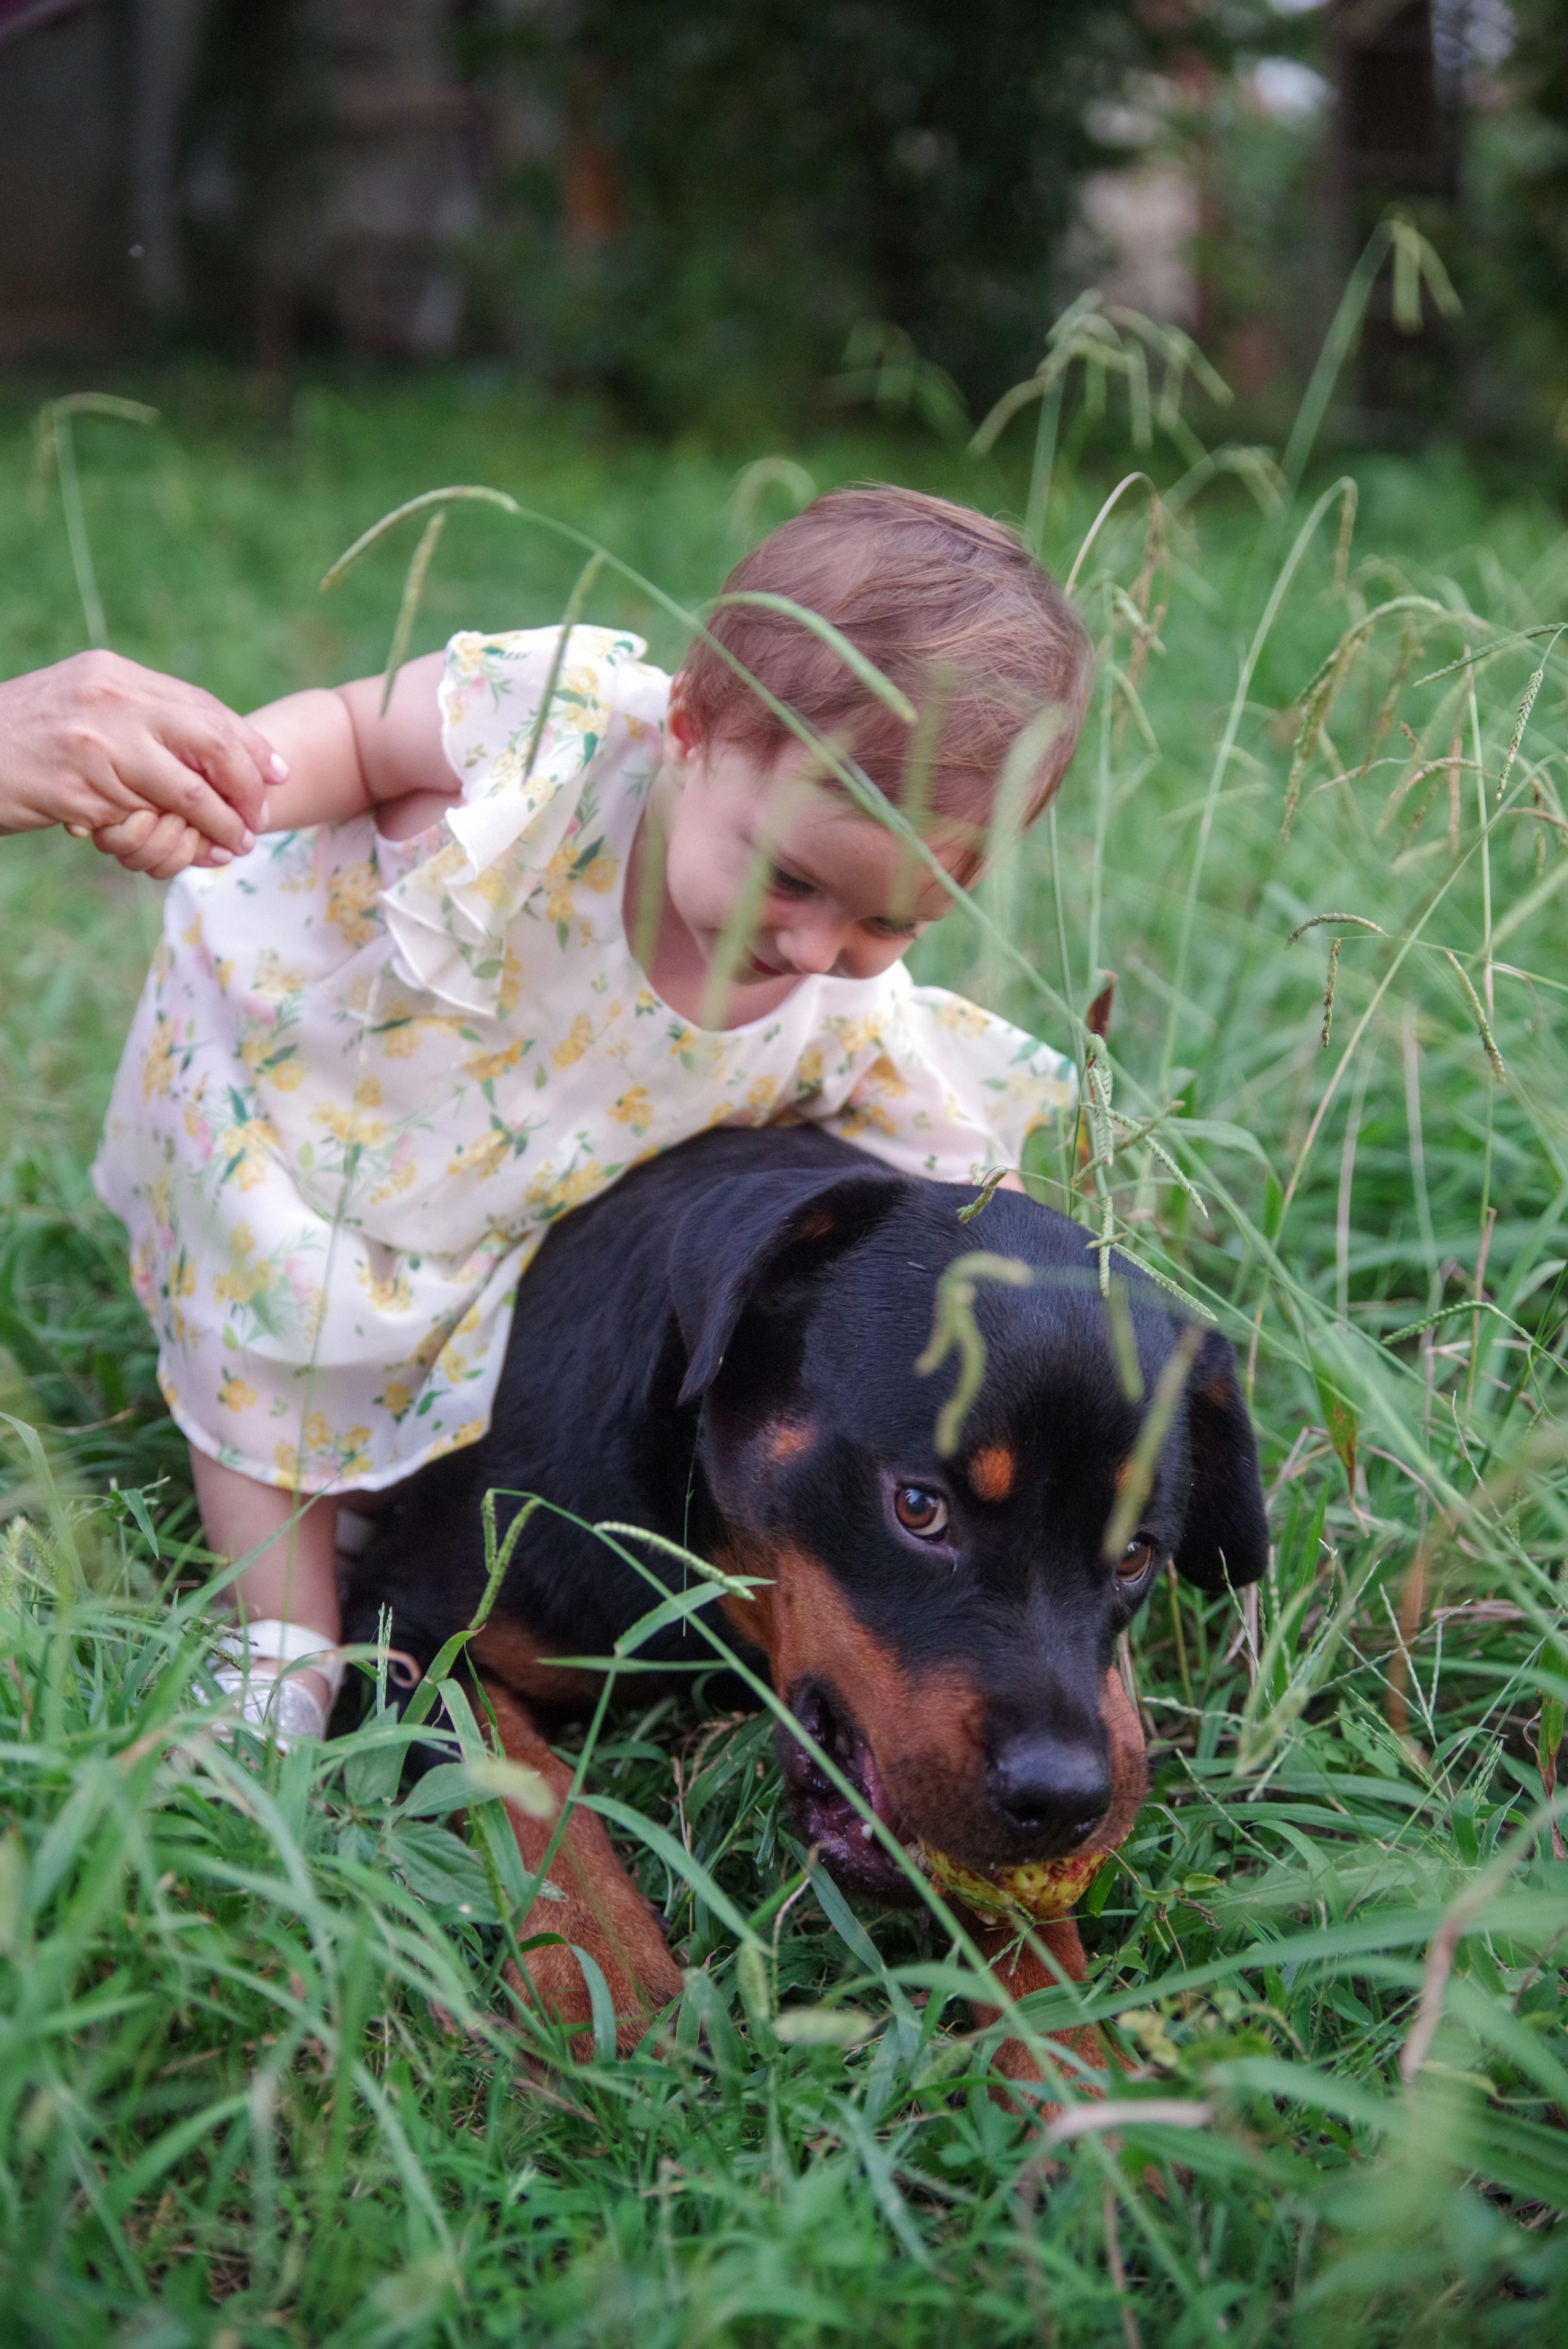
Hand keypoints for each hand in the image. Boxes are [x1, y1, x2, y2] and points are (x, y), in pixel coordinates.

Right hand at [0, 649, 286, 868]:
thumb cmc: (23, 740)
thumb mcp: (82, 709)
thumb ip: (134, 718)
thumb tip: (196, 746)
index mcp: (115, 676)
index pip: (203, 707)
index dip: (247, 743)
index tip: (275, 773)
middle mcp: (112, 700)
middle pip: (211, 740)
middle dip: (246, 783)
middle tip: (261, 814)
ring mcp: (98, 743)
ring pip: (187, 787)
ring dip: (220, 821)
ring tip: (238, 843)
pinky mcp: (83, 788)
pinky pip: (145, 818)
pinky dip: (175, 839)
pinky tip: (193, 852)